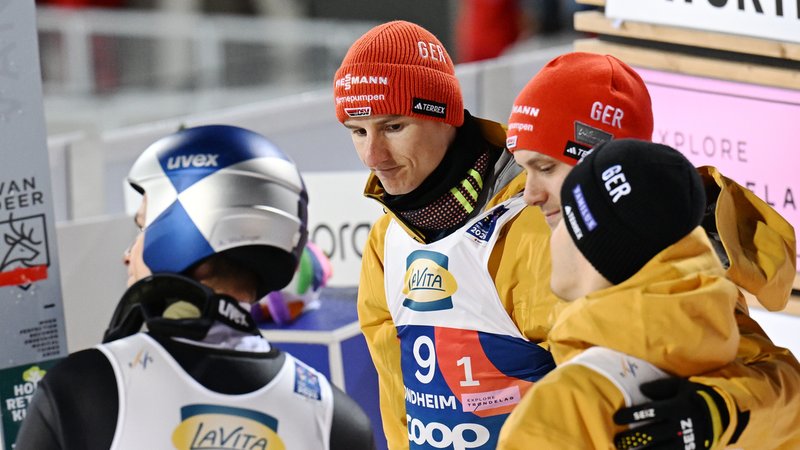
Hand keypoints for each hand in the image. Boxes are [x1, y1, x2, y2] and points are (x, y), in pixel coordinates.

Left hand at [612, 378, 728, 449]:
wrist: (724, 415)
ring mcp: (685, 441)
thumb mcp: (681, 386)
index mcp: (676, 408)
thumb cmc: (697, 397)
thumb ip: (660, 387)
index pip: (648, 412)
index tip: (616, 418)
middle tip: (618, 441)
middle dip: (631, 439)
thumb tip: (641, 389)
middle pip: (650, 434)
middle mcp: (679, 426)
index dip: (630, 415)